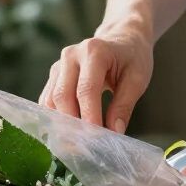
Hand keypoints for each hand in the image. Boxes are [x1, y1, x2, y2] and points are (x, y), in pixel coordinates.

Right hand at [39, 25, 153, 133]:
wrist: (123, 38)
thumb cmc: (133, 57)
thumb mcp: (137, 79)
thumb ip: (124, 105)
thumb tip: (114, 132)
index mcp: (94, 51)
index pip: (86, 89)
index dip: (89, 116)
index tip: (97, 139)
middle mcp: (71, 55)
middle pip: (62, 95)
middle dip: (73, 123)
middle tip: (86, 146)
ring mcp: (59, 64)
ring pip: (50, 100)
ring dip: (62, 123)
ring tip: (78, 143)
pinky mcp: (54, 75)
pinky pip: (48, 100)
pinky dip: (56, 118)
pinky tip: (69, 132)